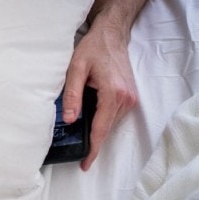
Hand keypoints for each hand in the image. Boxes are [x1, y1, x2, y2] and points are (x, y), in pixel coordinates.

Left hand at [62, 24, 136, 170]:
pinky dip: (103, 122)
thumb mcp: (75, 68)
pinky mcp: (129, 95)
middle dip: (94, 143)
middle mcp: (126, 99)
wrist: (111, 35)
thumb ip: (71, 94)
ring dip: (98, 132)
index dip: (93, 148)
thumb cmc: (92, 48)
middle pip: (107, 129)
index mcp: (113, 94)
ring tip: (82, 142)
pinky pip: (114, 115)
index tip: (85, 164)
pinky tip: (90, 123)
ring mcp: (130, 98)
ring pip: (111, 123)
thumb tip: (68, 119)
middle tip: (78, 155)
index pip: (101, 129)